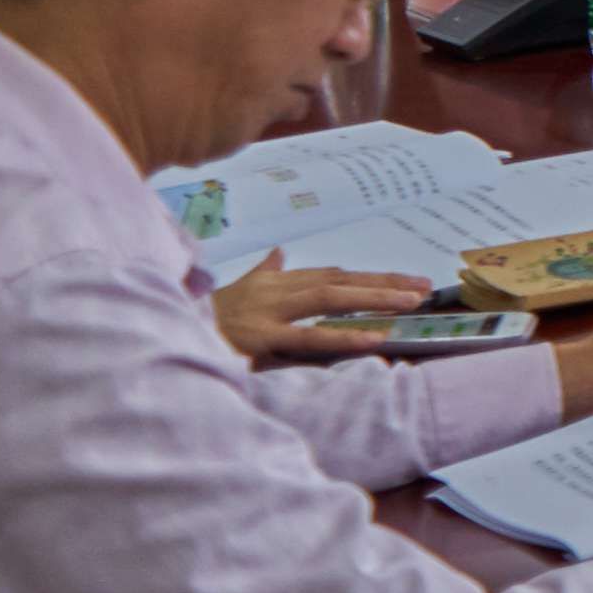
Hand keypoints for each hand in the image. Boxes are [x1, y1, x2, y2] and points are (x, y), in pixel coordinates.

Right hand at [210, 253, 446, 360]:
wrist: (167, 330)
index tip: (409, 280)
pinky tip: (375, 338)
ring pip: (330, 299)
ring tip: (410, 303)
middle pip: (339, 281)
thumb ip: (264, 272)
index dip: (371, 277)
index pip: (333, 276)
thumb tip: (279, 253)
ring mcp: (268, 312)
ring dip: (373, 298)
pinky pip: (309, 337)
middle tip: (425, 287)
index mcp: (276, 282)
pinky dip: (344, 337)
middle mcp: (276, 290)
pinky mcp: (260, 338)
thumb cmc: (207, 316)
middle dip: (384, 283)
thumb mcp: (239, 290)